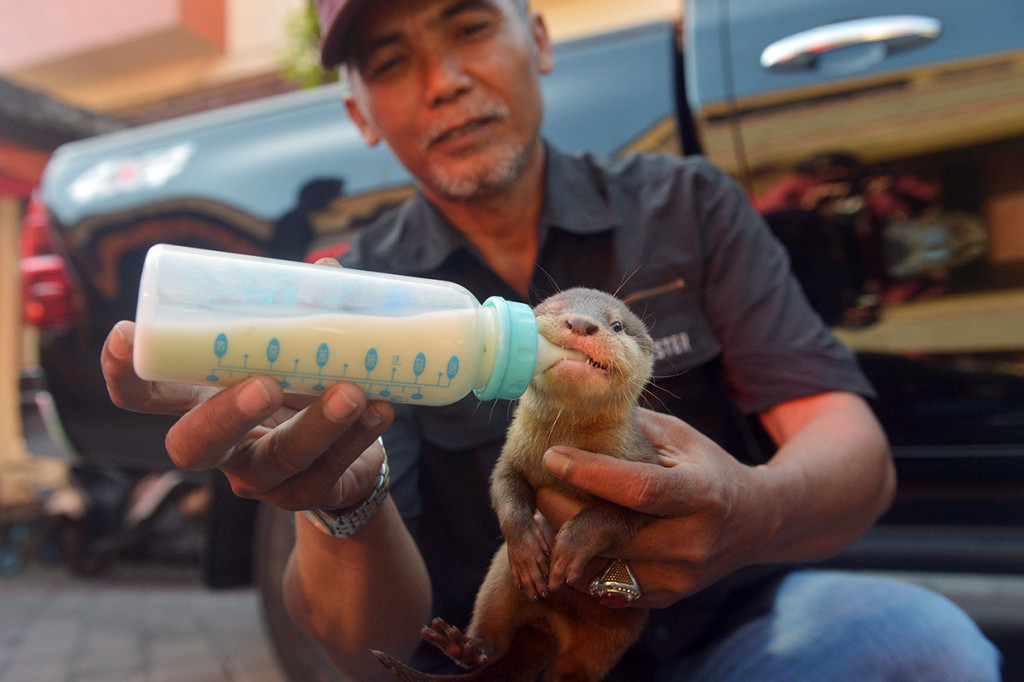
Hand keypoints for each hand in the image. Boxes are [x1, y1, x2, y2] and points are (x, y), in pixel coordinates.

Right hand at [101, 320, 394, 510]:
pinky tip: (382, 408)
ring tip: (353, 392)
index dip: (125, 373)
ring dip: (318, 423)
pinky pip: (330, 470)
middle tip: (265, 384)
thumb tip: (328, 271)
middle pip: (193, 446)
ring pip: (279, 459)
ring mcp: (262, 478)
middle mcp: (222, 447)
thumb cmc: (304, 390)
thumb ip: (303, 314)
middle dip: (225, 416)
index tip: (126, 332)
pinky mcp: (308, 493)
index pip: (145, 396)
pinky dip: (359, 437)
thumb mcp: (294, 352)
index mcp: (202, 402)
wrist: (349, 459)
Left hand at [535, 408, 770, 607]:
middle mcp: (694, 542)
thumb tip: (578, 405)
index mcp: (702, 494)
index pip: (639, 488)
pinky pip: (606, 586)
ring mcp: (681, 577)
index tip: (551, 455)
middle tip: (536, 485)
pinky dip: (582, 563)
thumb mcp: (680, 438)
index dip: (590, 473)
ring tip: (548, 512)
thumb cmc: (707, 468)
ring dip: (565, 541)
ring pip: (600, 566)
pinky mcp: (666, 597)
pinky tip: (572, 537)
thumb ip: (632, 428)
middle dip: (563, 509)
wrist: (755, 523)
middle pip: (611, 533)